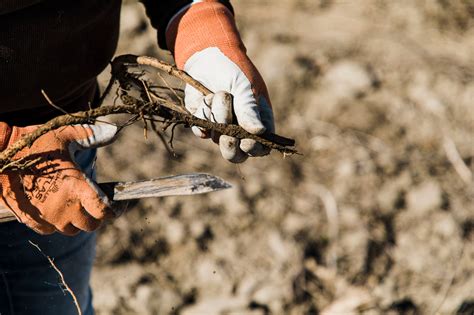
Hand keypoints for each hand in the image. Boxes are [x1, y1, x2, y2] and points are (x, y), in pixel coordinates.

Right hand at [0, 123, 117, 234]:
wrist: (0, 156)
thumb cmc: (35, 144)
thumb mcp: (65, 134)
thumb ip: (91, 135)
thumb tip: (114, 131)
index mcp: (76, 187)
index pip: (103, 210)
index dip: (115, 210)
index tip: (119, 205)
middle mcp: (64, 206)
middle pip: (90, 225)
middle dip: (96, 216)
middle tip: (96, 204)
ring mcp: (47, 216)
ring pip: (71, 230)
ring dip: (77, 221)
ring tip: (76, 205)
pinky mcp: (32, 221)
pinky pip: (51, 230)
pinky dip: (57, 223)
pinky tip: (58, 208)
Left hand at [167, 1, 274, 162]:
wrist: (208, 57)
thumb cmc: (235, 71)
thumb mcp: (245, 88)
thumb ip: (250, 110)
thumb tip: (260, 132)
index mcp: (259, 123)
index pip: (259, 149)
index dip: (253, 148)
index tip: (247, 140)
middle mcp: (241, 131)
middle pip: (236, 155)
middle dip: (230, 144)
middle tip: (226, 131)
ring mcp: (221, 129)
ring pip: (218, 139)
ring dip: (217, 116)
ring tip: (220, 94)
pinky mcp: (204, 124)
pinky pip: (202, 131)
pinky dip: (204, 114)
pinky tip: (206, 97)